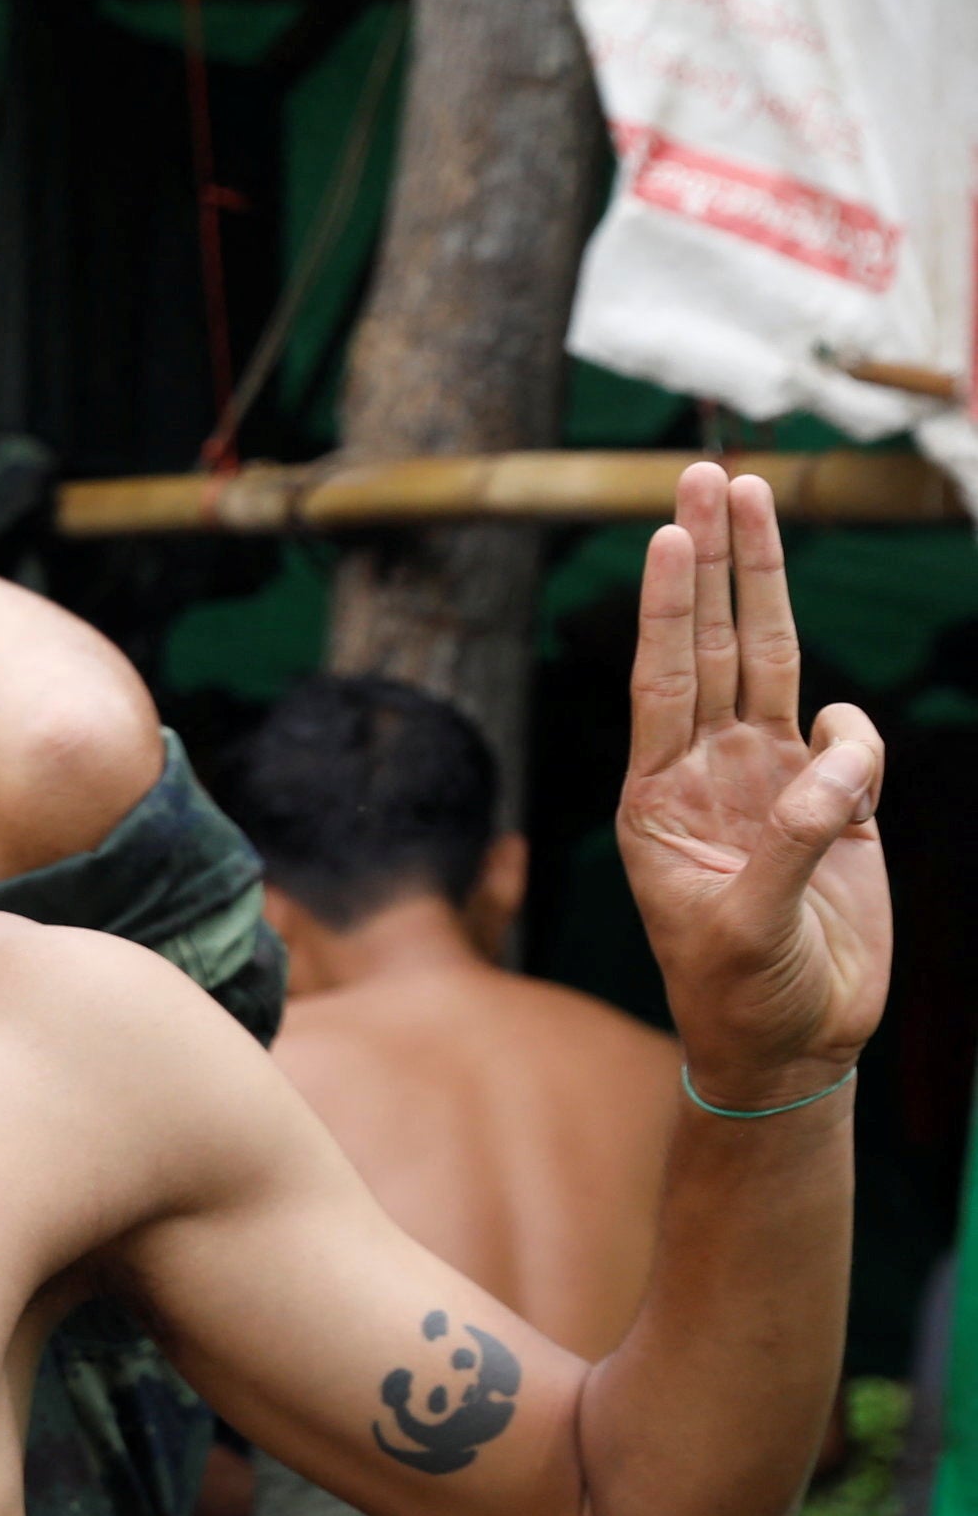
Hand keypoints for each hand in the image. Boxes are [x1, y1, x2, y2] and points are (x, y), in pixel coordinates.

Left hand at [620, 462, 888, 1104]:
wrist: (790, 1043)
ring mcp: (769, 780)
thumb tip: (837, 760)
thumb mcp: (746, 929)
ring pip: (771, 659)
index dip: (671, 607)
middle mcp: (706, 773)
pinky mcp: (834, 802)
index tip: (668, 533)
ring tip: (755, 496)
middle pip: (713, 641)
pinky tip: (850, 793)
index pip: (663, 681)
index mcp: (656, 800)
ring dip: (765, 580)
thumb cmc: (740, 995)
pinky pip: (851, 739)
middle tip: (706, 472)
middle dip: (712, 556)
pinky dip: (858, 744)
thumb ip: (793, 841)